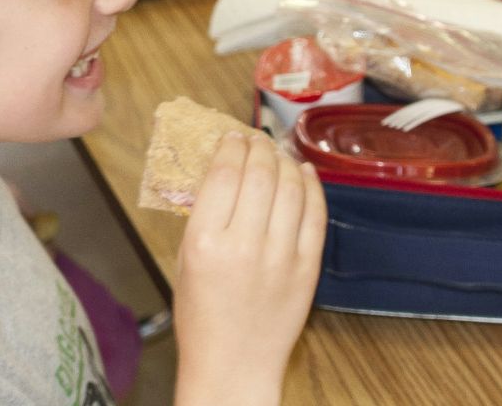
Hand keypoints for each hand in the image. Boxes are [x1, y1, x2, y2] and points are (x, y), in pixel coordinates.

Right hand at [174, 132, 326, 405]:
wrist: (234, 364)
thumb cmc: (203, 317)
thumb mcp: (185, 260)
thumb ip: (203, 215)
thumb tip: (225, 169)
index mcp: (205, 242)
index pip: (224, 173)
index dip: (231, 145)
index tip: (232, 137)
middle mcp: (244, 245)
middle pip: (260, 173)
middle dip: (258, 146)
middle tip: (256, 139)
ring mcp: (281, 257)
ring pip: (291, 187)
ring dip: (285, 160)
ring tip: (278, 152)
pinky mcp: (307, 268)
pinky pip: (315, 214)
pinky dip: (311, 186)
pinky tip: (303, 172)